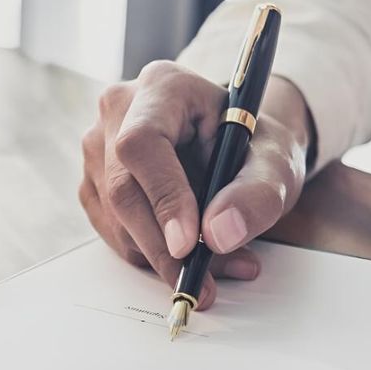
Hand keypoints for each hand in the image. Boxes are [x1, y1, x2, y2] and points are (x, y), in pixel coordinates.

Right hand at [79, 62, 311, 306]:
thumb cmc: (254, 148)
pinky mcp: (93, 182)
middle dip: (164, 246)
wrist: (236, 147)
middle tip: (203, 282)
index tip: (190, 244)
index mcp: (162, 87)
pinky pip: (113, 232)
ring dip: (163, 256)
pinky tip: (190, 251)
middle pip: (123, 189)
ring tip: (218, 263)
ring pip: (116, 219)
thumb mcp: (276, 163)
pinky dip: (151, 255)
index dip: (163, 196)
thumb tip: (219, 235)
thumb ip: (257, 195)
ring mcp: (97, 147)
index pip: (142, 143)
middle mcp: (117, 110)